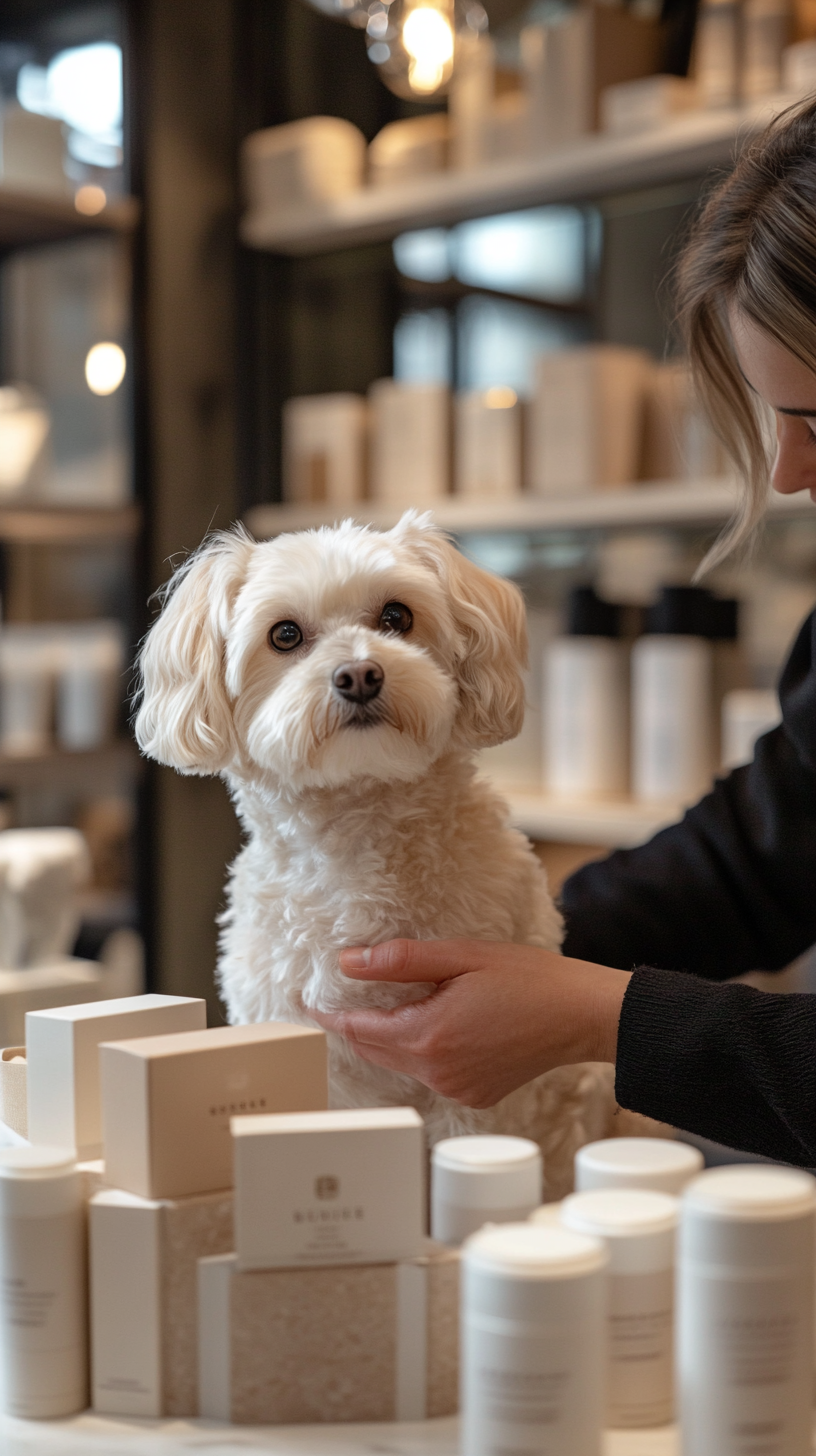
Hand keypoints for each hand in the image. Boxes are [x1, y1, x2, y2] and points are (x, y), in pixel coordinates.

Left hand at [309, 939, 630, 1108]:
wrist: (581, 1016)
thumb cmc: (529, 979)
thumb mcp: (461, 956)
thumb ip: (400, 960)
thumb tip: (348, 962)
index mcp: (428, 1036)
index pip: (357, 1029)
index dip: (327, 1014)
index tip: (305, 1000)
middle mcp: (436, 1071)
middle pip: (373, 1049)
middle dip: (354, 1025)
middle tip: (335, 999)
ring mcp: (455, 1088)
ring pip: (400, 1062)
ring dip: (389, 1036)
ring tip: (391, 1003)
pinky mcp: (474, 1094)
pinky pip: (430, 1073)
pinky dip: (421, 1051)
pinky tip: (437, 1024)